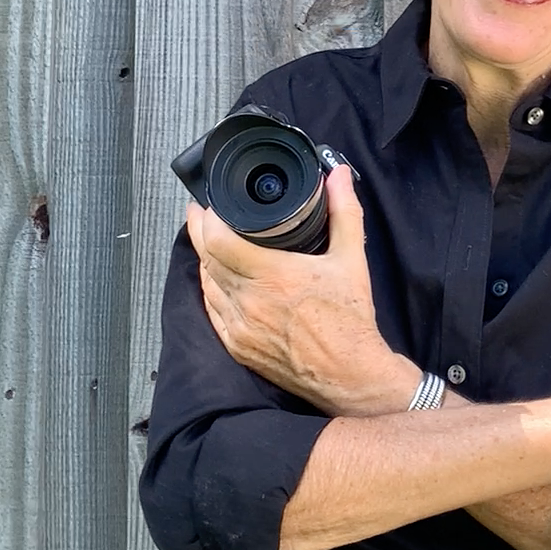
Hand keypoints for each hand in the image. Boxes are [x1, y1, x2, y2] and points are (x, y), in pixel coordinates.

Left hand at [186, 166, 416, 414]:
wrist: (350, 374)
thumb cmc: (350, 319)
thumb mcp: (351, 259)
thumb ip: (343, 212)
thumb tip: (337, 175)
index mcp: (272, 274)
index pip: (218, 240)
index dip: (207, 219)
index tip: (210, 205)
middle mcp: (249, 301)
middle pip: (206, 258)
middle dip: (199, 232)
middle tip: (200, 214)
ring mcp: (240, 327)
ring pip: (206, 285)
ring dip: (204, 261)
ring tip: (208, 242)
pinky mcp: (238, 348)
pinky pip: (212, 312)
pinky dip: (210, 291)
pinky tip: (216, 280)